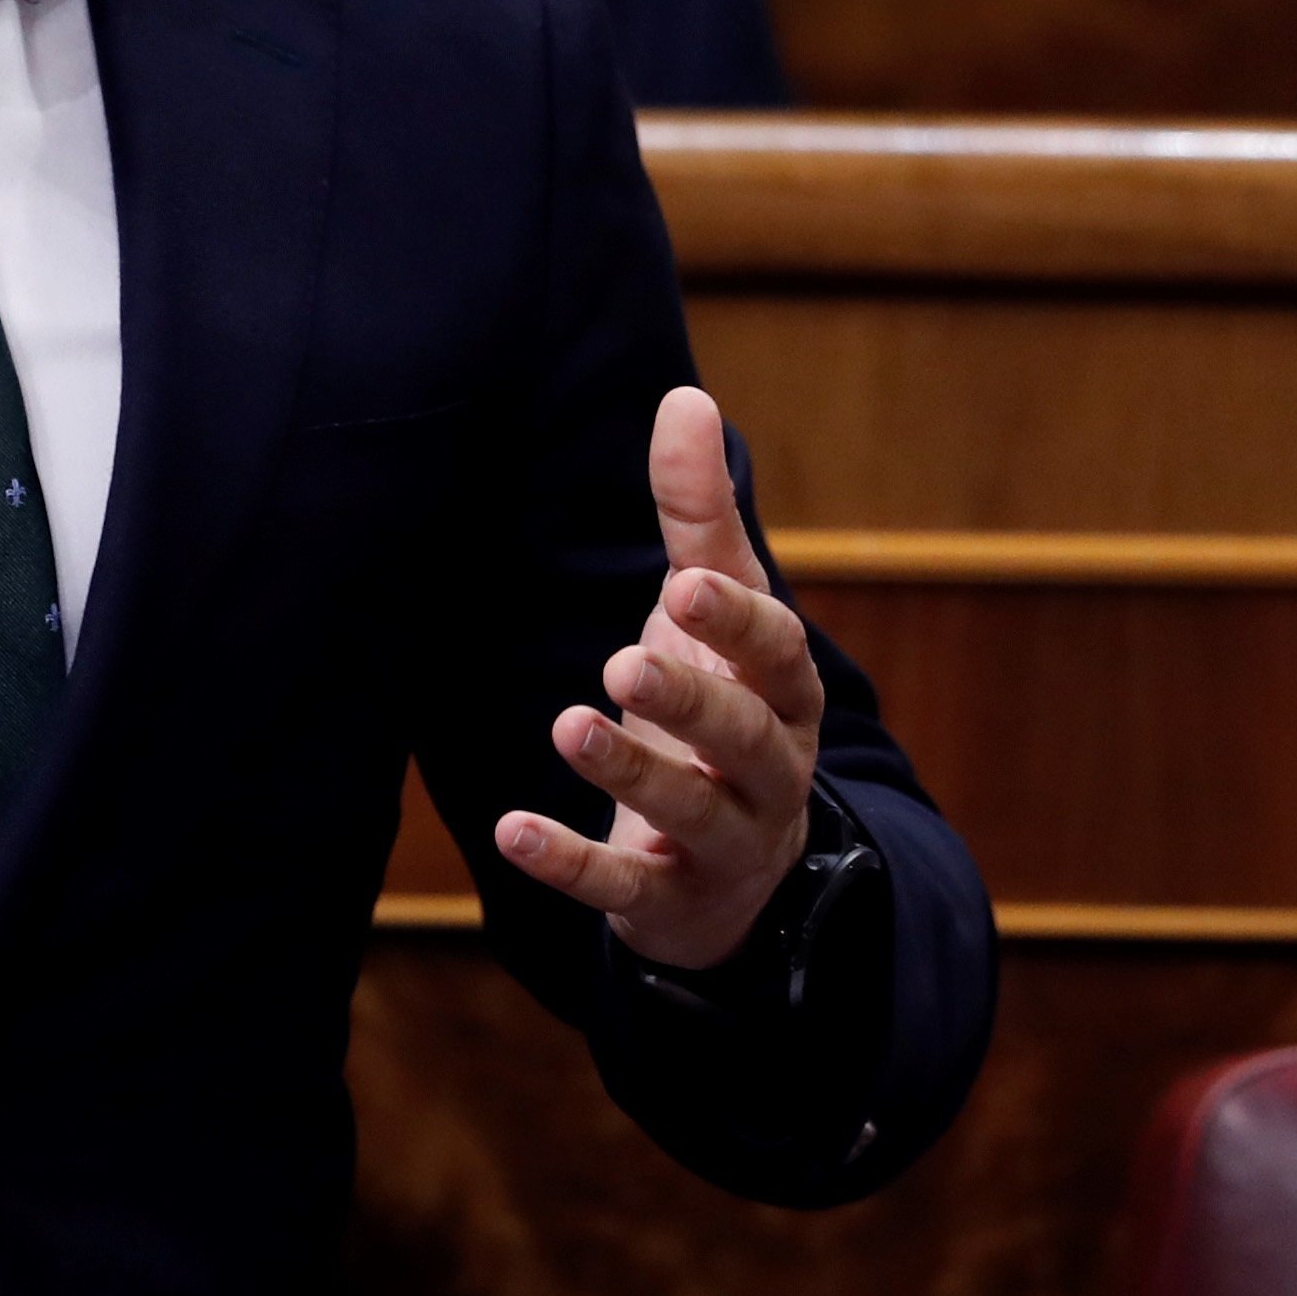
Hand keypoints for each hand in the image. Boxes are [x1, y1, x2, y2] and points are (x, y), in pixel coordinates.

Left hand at [493, 384, 822, 972]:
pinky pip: (623, 887)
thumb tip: (686, 396)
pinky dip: (571, 862)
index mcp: (784, 691)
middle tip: (623, 663)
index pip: (777, 651)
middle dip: (690, 701)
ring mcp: (724, 841)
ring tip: (567, 724)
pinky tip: (512, 831)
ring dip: (630, 770)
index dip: (737, 623)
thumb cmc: (720, 706)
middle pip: (746, 735)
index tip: (685, 586)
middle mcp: (769, 768)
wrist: (733, 869)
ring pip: (692, 811)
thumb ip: (699, 517)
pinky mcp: (668, 899)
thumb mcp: (715, 614)